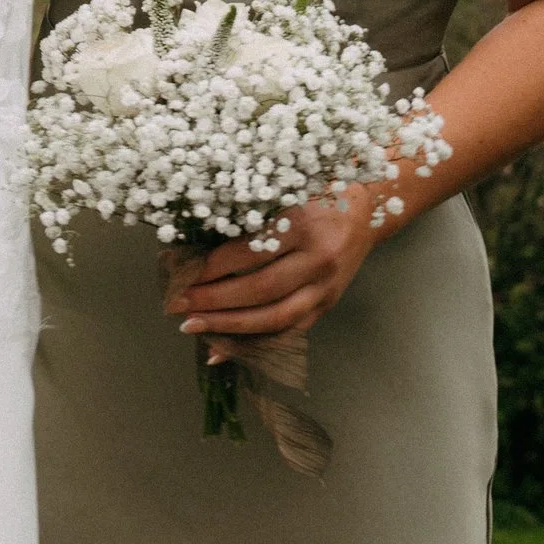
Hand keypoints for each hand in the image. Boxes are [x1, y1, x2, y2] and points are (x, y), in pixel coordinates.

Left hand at [169, 188, 388, 354]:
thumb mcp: (282, 194)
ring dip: (229, 326)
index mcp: (303, 225)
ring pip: (275, 317)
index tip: (181, 272)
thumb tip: (193, 246)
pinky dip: (252, 344)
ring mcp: (325, 288)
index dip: (213, 266)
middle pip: (261, 289)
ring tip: (192, 326)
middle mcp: (318, 260)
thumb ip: (247, 217)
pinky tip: (220, 349)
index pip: (250, 252)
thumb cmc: (314, 195)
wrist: (365, 211)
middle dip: (214, 300)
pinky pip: (288, 332)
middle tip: (177, 303)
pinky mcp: (326, 306)